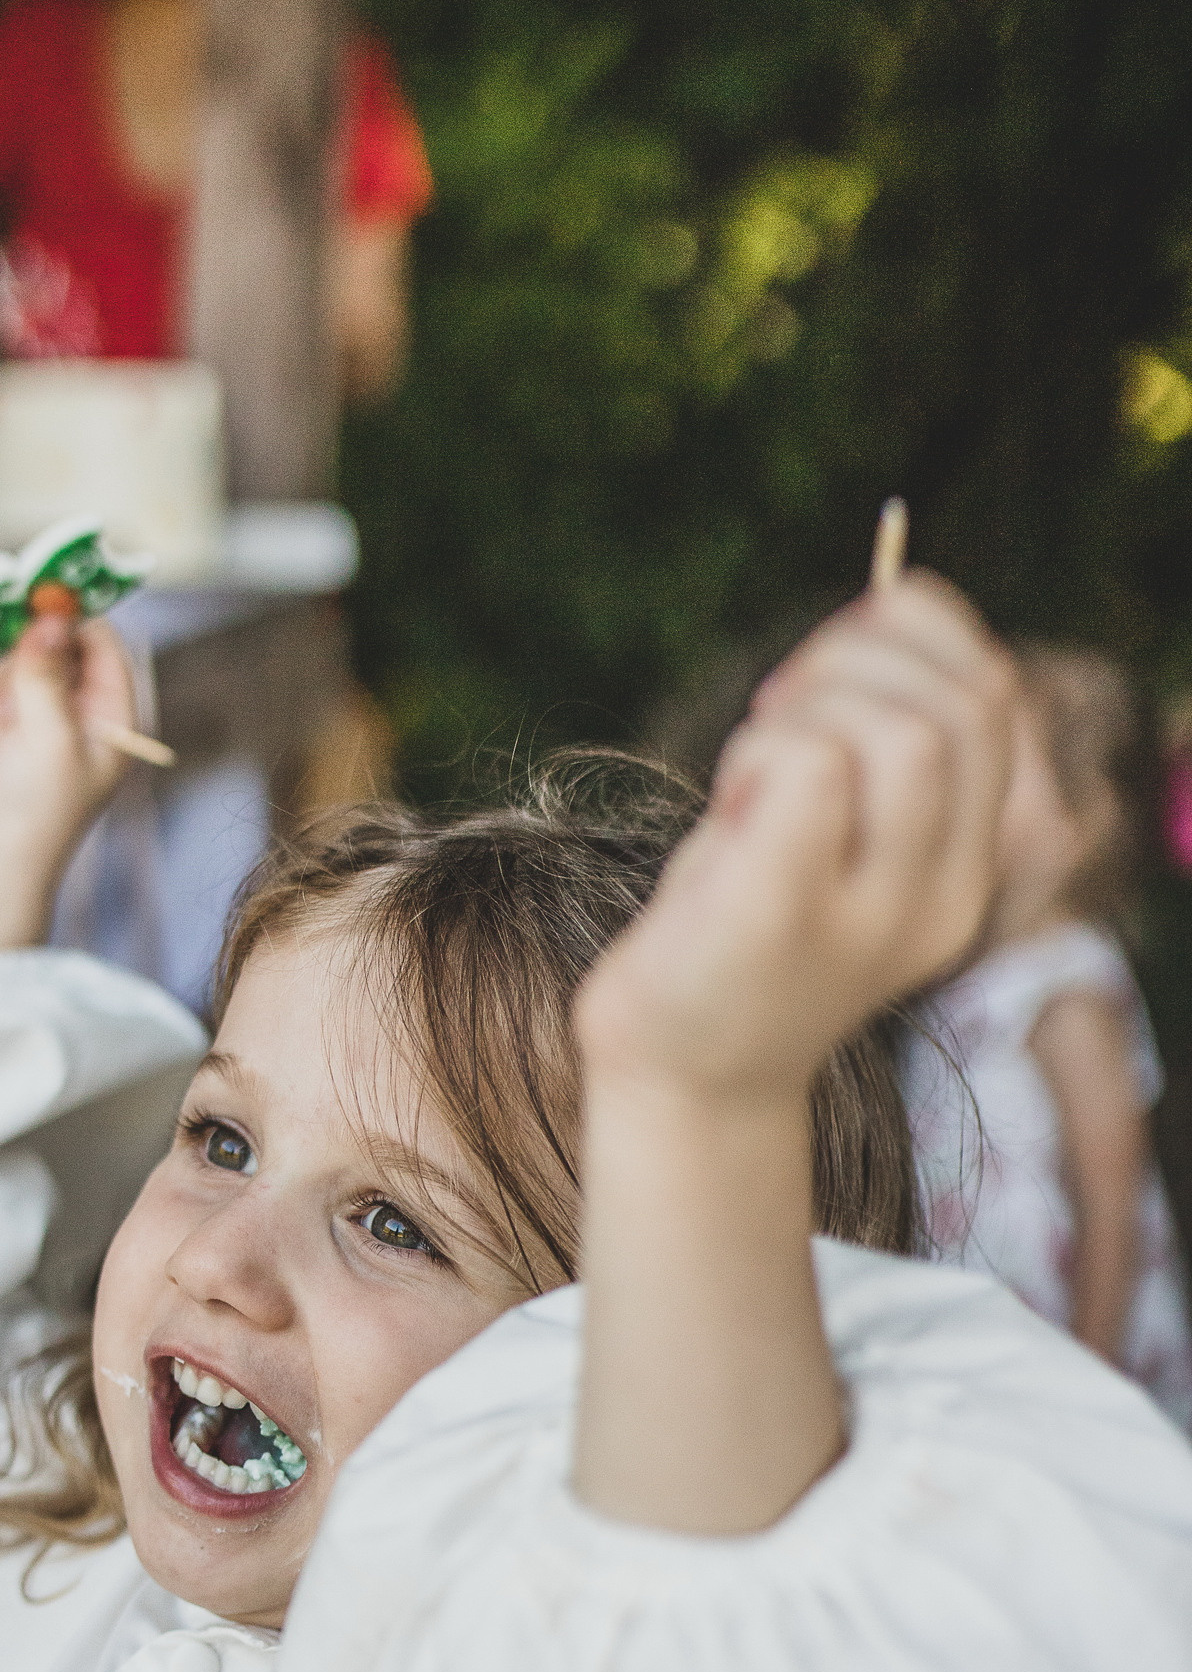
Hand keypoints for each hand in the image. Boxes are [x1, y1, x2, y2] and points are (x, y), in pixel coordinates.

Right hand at [0, 612, 132, 875]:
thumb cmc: (36, 813)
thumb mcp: (52, 741)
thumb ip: (49, 677)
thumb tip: (49, 619)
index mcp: (110, 717)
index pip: (105, 647)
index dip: (82, 616)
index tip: (54, 591)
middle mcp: (73, 704)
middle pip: (62, 636)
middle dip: (40, 612)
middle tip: (16, 587)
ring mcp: (30, 703)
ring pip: (22, 642)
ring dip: (5, 622)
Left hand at [577, 574, 1015, 1105]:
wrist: (679, 1076)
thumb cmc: (735, 936)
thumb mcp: (828, 835)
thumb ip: (876, 738)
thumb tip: (894, 595)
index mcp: (960, 870)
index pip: (992, 696)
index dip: (912, 634)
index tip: (818, 670)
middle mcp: (939, 898)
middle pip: (962, 703)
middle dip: (856, 661)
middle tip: (771, 711)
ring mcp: (871, 916)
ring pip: (904, 732)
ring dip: (807, 711)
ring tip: (747, 773)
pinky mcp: (783, 918)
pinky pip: (810, 767)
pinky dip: (761, 754)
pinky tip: (726, 812)